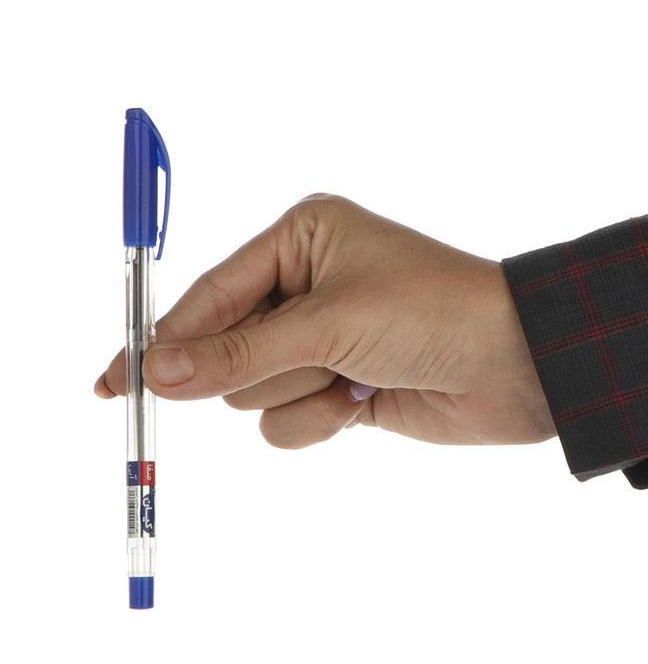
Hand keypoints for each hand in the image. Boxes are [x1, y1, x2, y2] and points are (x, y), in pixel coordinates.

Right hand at [95, 194, 554, 447]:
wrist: (517, 363)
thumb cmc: (432, 312)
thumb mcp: (329, 323)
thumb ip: (239, 351)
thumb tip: (158, 372)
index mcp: (300, 241)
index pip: (209, 294)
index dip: (162, 339)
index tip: (114, 382)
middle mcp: (306, 286)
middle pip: (226, 349)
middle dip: (265, 365)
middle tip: (319, 359)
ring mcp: (323, 342)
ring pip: (255, 393)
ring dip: (304, 391)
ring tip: (360, 372)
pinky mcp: (341, 388)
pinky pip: (289, 423)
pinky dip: (322, 419)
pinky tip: (369, 398)